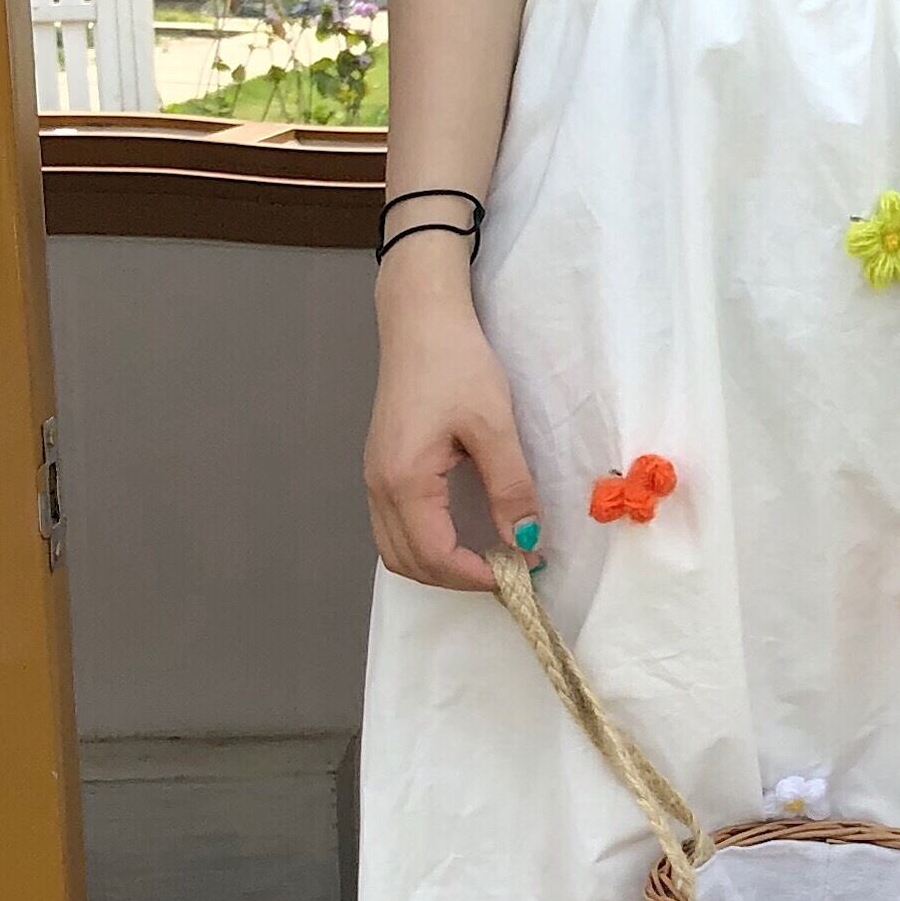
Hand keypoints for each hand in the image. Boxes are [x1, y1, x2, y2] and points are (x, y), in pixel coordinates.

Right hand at [366, 263, 541, 590]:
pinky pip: (393, 528)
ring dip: (438, 566)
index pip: (436, 557)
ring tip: (486, 558)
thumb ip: (510, 488)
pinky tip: (460, 535)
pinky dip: (424, 545)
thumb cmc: (457, 365)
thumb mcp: (495, 427)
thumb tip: (525, 540)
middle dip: (457, 579)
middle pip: (408, 563)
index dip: (477, 577)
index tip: (520, 573)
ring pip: (395, 550)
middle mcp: (379, 487)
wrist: (421, 321)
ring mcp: (374, 478)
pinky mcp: (380, 467)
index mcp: (405, 481)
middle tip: (507, 570)